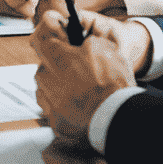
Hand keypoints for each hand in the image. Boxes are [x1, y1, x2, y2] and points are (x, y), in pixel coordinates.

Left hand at [32, 8, 149, 146]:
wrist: (118, 118)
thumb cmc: (112, 84)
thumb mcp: (104, 47)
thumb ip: (86, 41)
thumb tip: (82, 43)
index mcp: (55, 57)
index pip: (44, 41)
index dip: (56, 43)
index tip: (62, 46)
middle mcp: (46, 78)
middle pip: (46, 67)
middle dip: (59, 68)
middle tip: (79, 74)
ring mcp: (49, 102)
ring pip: (48, 90)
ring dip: (60, 89)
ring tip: (82, 93)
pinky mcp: (56, 123)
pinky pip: (55, 112)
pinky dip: (64, 110)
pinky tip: (80, 108)